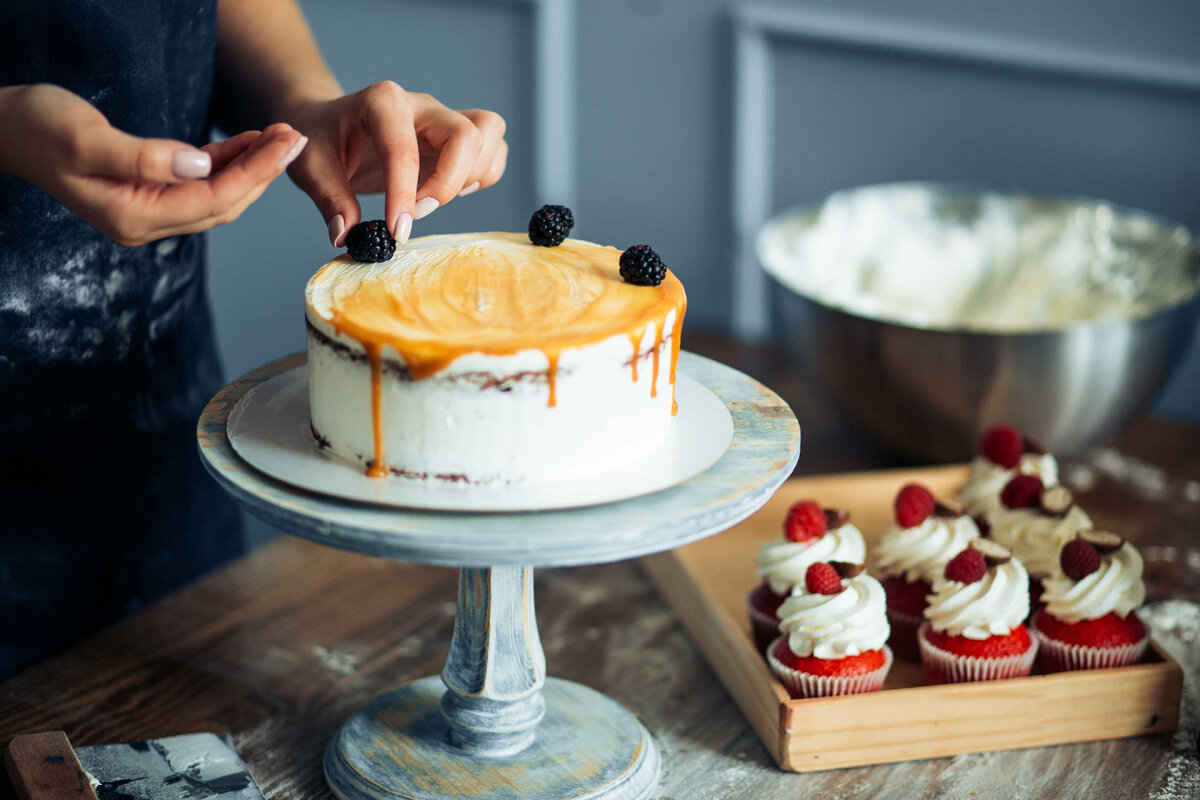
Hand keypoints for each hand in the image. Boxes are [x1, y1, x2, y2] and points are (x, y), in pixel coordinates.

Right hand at [0, 84, 307, 246]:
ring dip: (250, 168)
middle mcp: (145, 224)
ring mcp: (148, 213)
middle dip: (264, 171)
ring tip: (280, 137)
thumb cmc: (38, 128)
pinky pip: (200, 186)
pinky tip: (247, 144)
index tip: (285, 143)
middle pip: (223, 203)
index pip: (212, 198)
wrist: (7, 129)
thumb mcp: (86, 139)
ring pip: (216, 196)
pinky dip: (226, 165)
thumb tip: (199, 165)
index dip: (255, 171)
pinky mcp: (148, 196)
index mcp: (133, 217)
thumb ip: (144, 157)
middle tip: (294, 137)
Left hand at [281, 81, 507, 245]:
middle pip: (467, 133)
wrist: (329, 123)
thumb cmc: (320, 139)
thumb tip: (347, 235)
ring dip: (473, 176)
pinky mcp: (456, 137)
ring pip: (490, 133)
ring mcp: (443, 118)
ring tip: (435, 198)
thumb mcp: (309, 166)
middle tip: (419, 213)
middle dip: (449, 182)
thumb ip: (330, 199)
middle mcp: (421, 105)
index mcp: (382, 102)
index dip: (404, 194)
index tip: (398, 231)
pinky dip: (484, 175)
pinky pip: (494, 149)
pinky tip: (452, 191)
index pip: (405, 148)